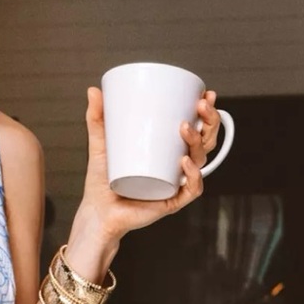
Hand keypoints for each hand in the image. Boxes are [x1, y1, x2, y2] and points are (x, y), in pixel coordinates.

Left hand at [74, 87, 222, 243]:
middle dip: (210, 122)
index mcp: (168, 151)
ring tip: (184, 128)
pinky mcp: (170, 202)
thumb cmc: (101, 180)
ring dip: (199, 142)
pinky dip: (192, 175)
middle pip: (206, 142)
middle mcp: (176, 167)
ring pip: (200, 161)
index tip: (205, 94)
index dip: (207, 113)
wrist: (96, 212)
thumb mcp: (101, 144)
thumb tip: (93, 90)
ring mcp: (175, 184)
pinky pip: (191, 190)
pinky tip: (184, 162)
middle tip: (200, 106)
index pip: (197, 128)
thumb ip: (98, 118)